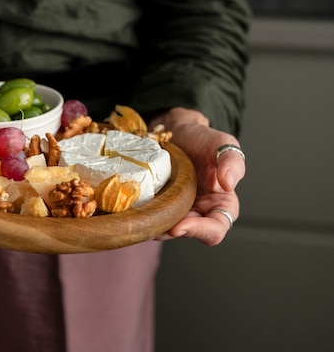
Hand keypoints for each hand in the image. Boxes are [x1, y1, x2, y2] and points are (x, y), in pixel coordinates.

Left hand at [150, 108, 245, 245]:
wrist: (177, 131)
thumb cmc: (203, 139)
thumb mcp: (222, 143)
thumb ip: (232, 160)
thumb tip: (229, 183)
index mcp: (221, 204)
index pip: (216, 229)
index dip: (200, 231)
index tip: (180, 226)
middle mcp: (199, 212)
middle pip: (186, 233)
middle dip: (169, 231)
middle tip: (154, 222)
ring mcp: (176, 210)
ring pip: (164, 229)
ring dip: (153, 226)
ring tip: (140, 217)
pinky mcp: (157, 204)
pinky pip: (149, 216)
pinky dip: (142, 215)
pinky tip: (132, 209)